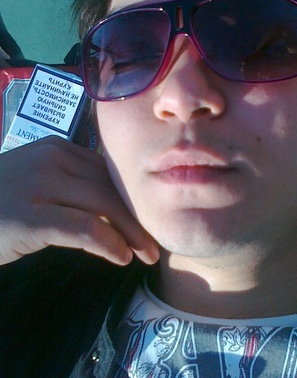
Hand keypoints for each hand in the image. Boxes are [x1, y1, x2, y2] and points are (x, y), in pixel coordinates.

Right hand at [0, 136, 159, 265]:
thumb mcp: (36, 180)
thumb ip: (70, 182)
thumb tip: (112, 201)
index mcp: (58, 148)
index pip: (109, 172)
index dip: (133, 196)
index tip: (150, 216)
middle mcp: (53, 159)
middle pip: (111, 188)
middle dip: (138, 216)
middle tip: (156, 241)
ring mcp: (41, 185)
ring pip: (104, 206)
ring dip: (132, 233)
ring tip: (147, 253)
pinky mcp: (31, 216)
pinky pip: (84, 230)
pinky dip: (108, 244)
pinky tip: (120, 257)